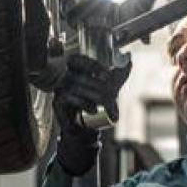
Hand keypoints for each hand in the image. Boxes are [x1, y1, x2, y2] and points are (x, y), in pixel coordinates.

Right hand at [53, 55, 131, 174]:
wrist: (84, 127)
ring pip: (78, 87)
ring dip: (96, 97)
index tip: (107, 74)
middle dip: (102, 87)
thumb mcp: (109, 88)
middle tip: (114, 96)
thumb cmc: (96, 103)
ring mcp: (60, 89)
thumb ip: (118, 75)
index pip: (79, 60)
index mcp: (76, 70)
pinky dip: (84, 104)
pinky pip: (70, 98)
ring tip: (107, 105)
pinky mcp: (57, 102)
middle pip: (83, 76)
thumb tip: (129, 62)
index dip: (92, 65)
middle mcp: (65, 77)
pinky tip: (93, 110)